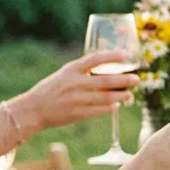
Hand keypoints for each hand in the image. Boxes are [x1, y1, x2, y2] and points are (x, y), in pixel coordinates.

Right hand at [13, 52, 139, 129]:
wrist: (32, 110)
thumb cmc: (51, 90)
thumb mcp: (64, 74)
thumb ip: (83, 71)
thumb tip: (108, 67)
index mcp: (71, 70)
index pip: (95, 59)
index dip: (112, 56)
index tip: (127, 55)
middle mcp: (74, 83)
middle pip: (106, 80)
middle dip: (124, 80)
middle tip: (137, 79)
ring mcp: (76, 99)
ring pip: (105, 97)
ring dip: (121, 96)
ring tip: (129, 94)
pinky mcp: (76, 114)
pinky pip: (98, 111)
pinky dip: (110, 108)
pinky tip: (117, 106)